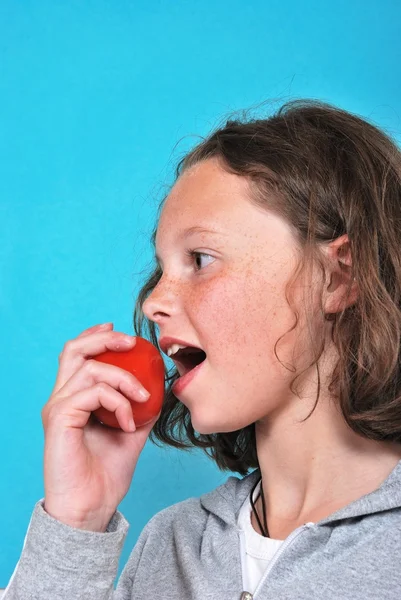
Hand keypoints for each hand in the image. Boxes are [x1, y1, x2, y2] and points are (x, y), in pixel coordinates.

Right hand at [41, 323, 160, 531]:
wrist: (92, 507)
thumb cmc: (106, 473)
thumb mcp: (132, 431)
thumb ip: (139, 407)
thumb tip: (158, 387)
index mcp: (73, 398)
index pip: (77, 355)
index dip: (95, 336)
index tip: (119, 331)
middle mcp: (61, 399)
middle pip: (73, 350)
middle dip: (105, 340)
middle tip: (132, 343)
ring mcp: (58, 408)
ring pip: (89, 369)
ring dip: (123, 379)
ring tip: (141, 400)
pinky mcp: (60, 419)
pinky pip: (92, 393)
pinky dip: (117, 402)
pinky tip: (129, 423)